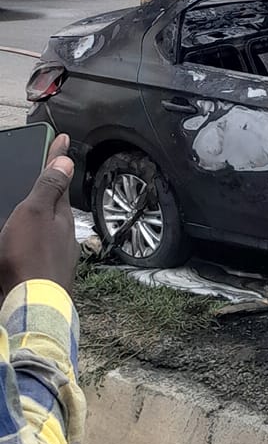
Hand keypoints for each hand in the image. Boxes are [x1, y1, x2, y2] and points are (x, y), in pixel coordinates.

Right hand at [0, 133, 77, 299]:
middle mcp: (62, 233)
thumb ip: (48, 188)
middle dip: (49, 186)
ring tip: (34, 202)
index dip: (56, 158)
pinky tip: (25, 242)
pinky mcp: (44, 271)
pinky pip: (38, 247)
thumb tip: (66, 160)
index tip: (62, 137)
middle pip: (54, 203)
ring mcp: (55, 253)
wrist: (32, 305)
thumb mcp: (36, 214)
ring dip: (41, 213)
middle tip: (48, 165)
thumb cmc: (32, 258)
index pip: (58, 179)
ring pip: (48, 227)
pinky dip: (32, 238)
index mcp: (60, 215)